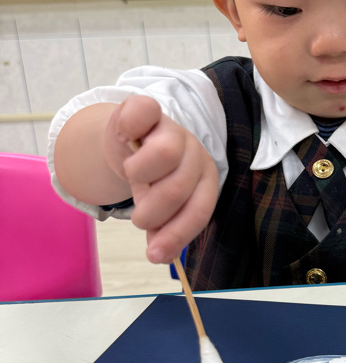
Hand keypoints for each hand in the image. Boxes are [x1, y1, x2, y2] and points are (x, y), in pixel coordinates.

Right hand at [104, 95, 219, 263]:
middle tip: (140, 215)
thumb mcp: (158, 204)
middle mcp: (194, 152)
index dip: (177, 234)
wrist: (130, 140)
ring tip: (132, 180)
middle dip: (152, 211)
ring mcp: (171, 128)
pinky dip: (129, 127)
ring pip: (165, 154)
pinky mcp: (146, 108)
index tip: (155, 255)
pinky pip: (141, 113)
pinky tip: (124, 138)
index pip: (200, 209)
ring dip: (139, 176)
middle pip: (178, 187)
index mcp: (204, 179)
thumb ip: (162, 228)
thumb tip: (160, 255)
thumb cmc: (151, 177)